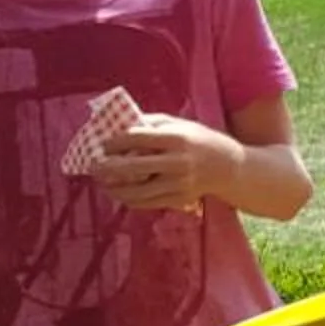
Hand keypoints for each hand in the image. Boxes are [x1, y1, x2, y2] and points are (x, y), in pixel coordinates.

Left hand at [92, 113, 233, 210]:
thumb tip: (121, 125)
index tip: (103, 144)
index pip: (136, 138)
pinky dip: (128, 199)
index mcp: (177, 138)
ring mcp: (179, 183)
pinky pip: (146, 202)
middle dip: (106, 167)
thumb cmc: (202, 141)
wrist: (231, 168)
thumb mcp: (182, 125)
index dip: (114, 142)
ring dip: (113, 188)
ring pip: (136, 190)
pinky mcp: (179, 198)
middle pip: (131, 167)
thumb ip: (153, 123)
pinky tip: (120, 193)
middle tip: (93, 166)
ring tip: (103, 183)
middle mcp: (178, 161)